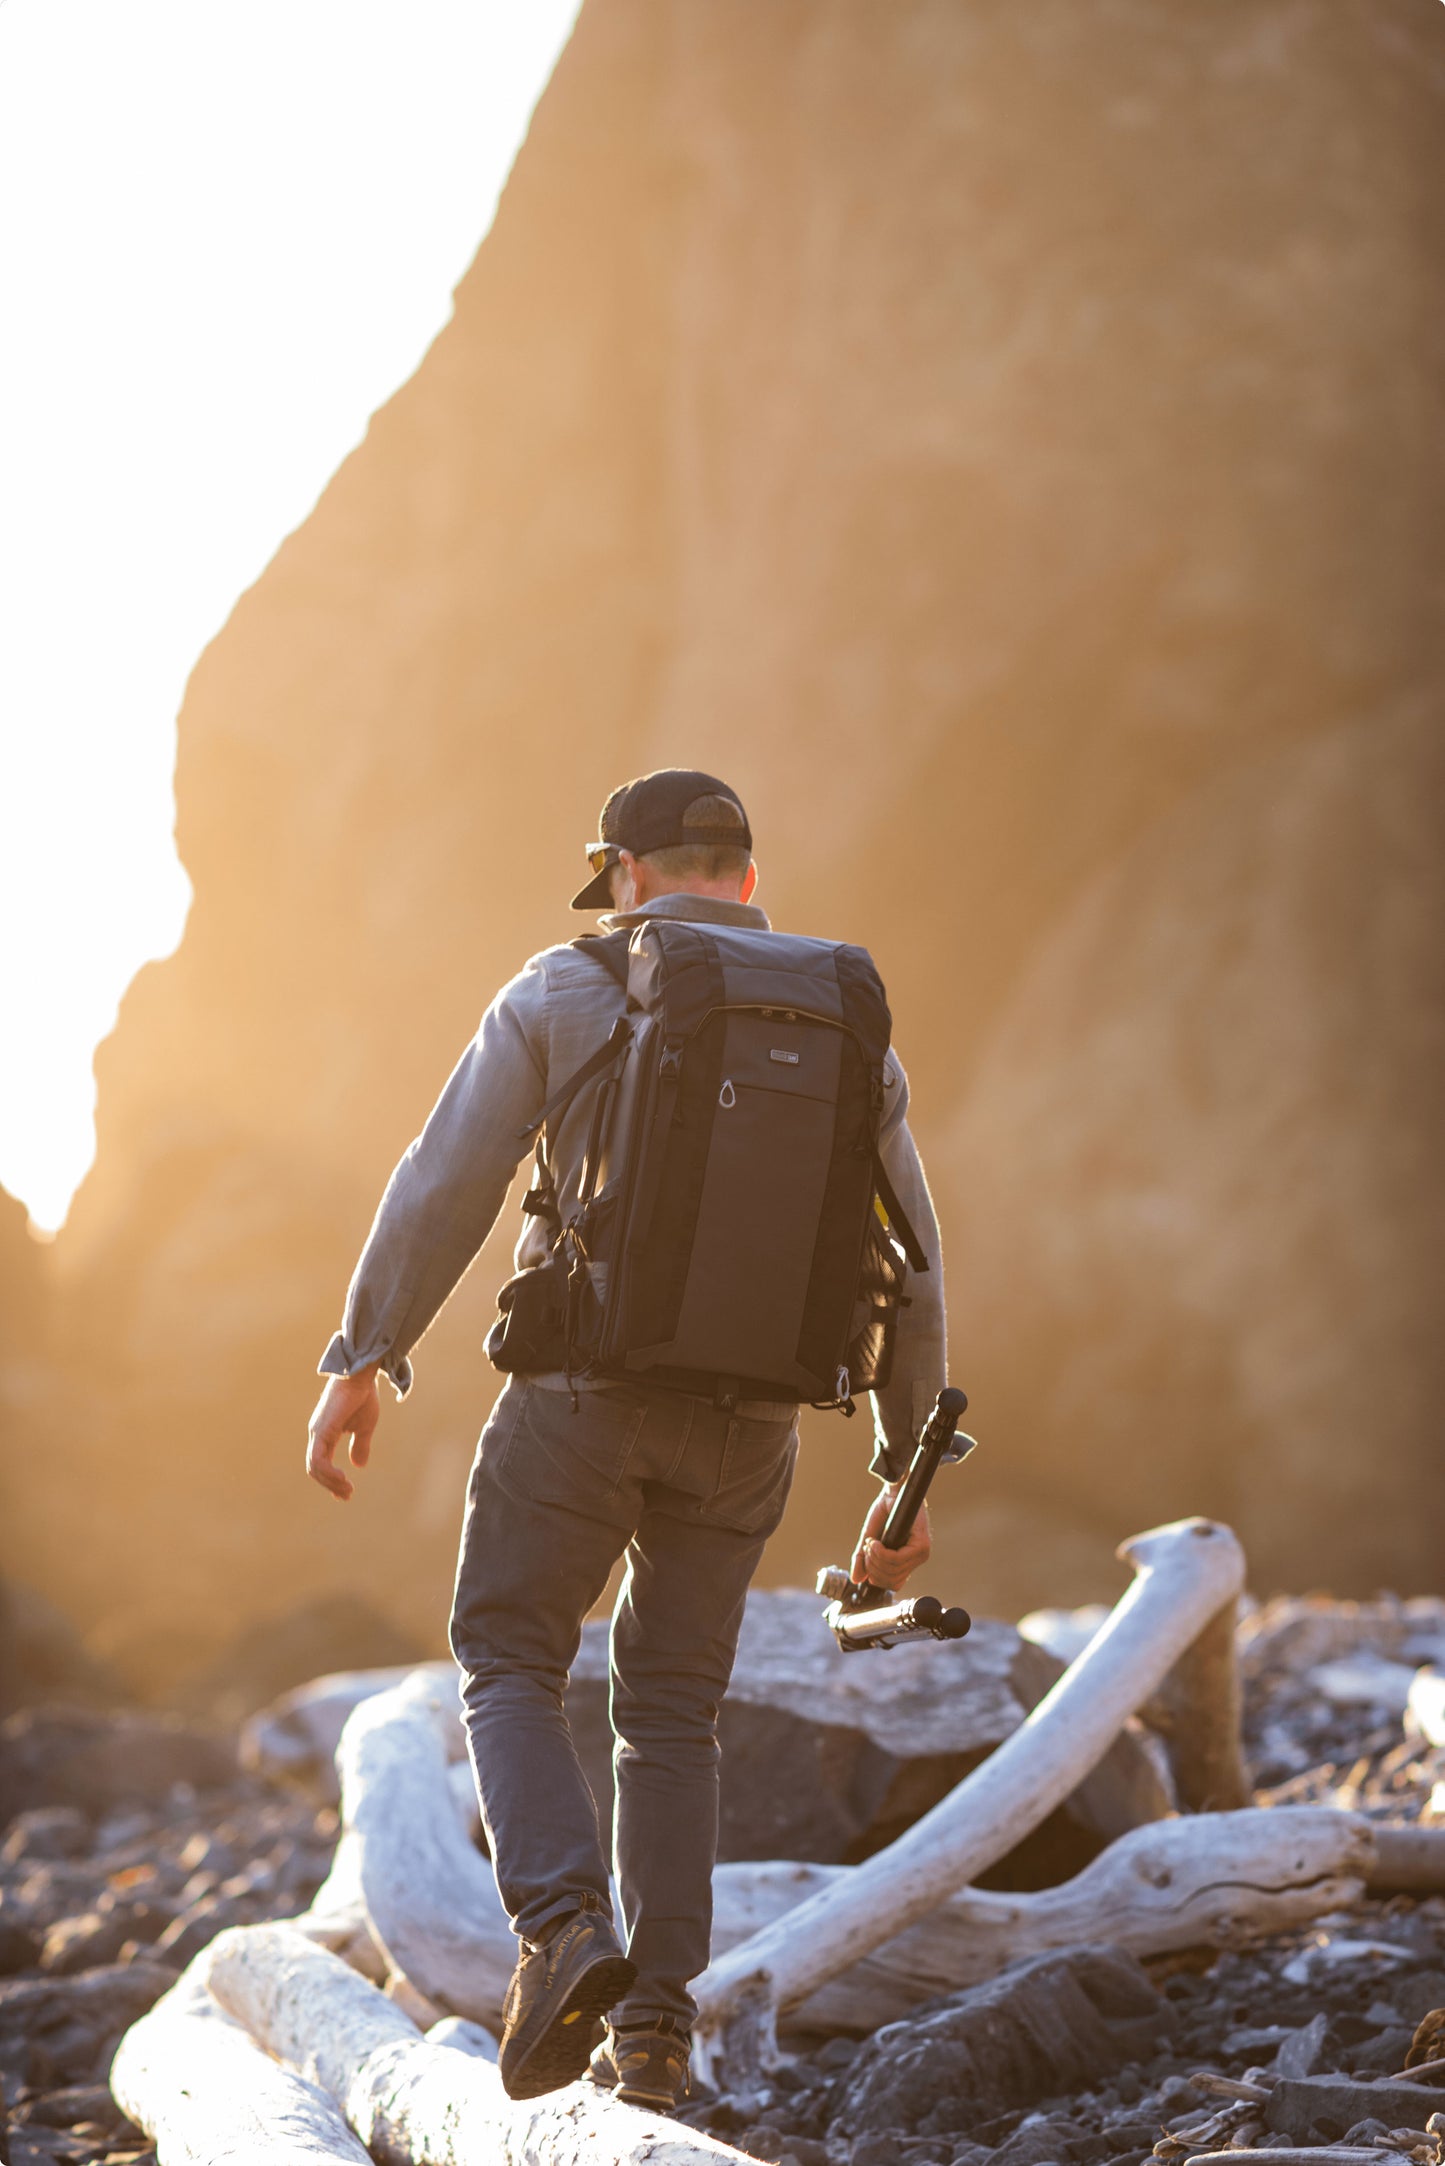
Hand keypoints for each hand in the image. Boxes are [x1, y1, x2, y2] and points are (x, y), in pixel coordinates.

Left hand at [306, 1366, 380, 1502]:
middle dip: (330, 1485)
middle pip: (315, 1468)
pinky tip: (342, 1479)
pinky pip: (319, 1460)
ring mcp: (317, 1432)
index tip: (344, 1493)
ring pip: (315, 1467)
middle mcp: (317, 1434)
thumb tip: (358, 1465)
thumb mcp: (364, 1426)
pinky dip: (328, 1473)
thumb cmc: (363, 1396)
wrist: (361, 1376)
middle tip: (347, 1496)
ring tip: (347, 1490)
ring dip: (330, 1483)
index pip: (322, 1462)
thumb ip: (360, 1445)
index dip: (331, 1480)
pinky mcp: (321, 1431)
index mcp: (326, 1434)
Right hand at [850, 1489, 930, 1592]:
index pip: (892, 1584)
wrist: (894, 1491)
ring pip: (892, 1570)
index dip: (874, 1574)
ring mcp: (921, 1553)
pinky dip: (880, 1552)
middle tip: (866, 1547)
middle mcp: (917, 1559)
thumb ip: (864, 1559)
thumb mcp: (870, 1539)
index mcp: (908, 1561)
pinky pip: (896, 1560)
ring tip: (870, 1542)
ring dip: (874, 1558)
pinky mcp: (921, 1545)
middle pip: (890, 1580)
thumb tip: (856, 1579)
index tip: (866, 1555)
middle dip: (872, 1566)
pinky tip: (875, 1542)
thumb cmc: (886, 1511)